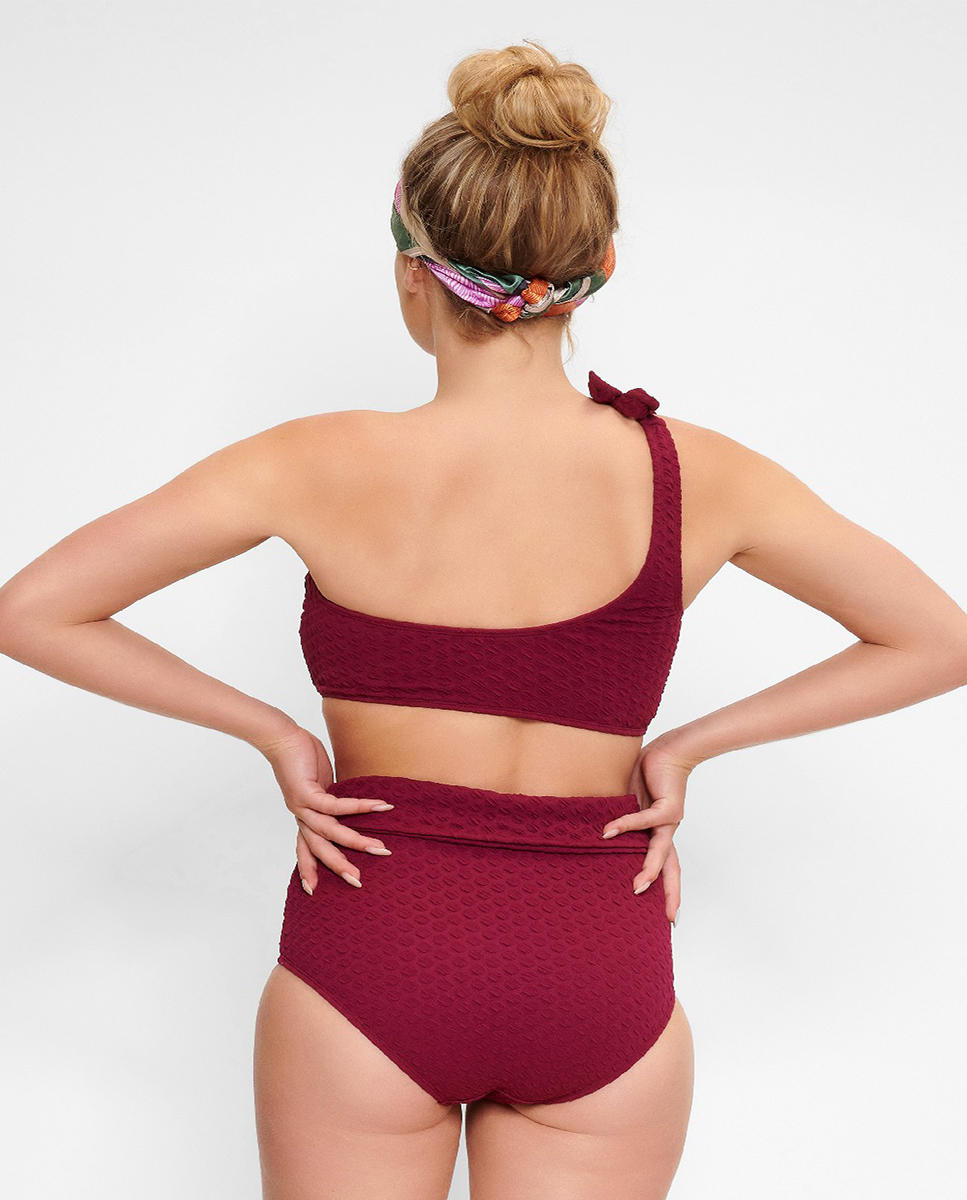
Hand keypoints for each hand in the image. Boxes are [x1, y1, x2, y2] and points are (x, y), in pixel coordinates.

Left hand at [258, 725, 395, 891]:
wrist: (282, 736)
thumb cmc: (302, 756)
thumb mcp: (321, 784)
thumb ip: (333, 799)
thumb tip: (353, 805)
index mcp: (303, 816)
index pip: (306, 848)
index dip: (309, 869)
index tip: (313, 890)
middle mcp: (300, 816)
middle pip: (319, 849)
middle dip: (339, 867)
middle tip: (358, 882)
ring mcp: (302, 806)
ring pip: (330, 832)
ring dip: (356, 842)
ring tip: (380, 849)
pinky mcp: (306, 793)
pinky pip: (336, 806)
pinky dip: (359, 807)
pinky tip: (378, 806)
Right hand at [601, 738, 695, 923]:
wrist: (670, 750)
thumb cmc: (648, 774)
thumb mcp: (630, 802)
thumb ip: (619, 820)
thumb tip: (595, 831)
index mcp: (659, 833)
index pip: (664, 866)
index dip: (665, 889)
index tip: (667, 915)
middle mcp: (667, 831)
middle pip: (671, 868)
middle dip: (670, 894)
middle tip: (669, 919)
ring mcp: (670, 821)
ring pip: (661, 851)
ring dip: (650, 870)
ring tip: (637, 887)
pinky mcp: (668, 806)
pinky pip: (644, 820)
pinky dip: (626, 825)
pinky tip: (609, 832)